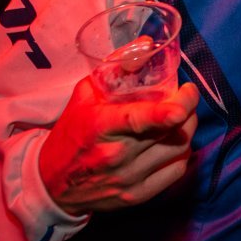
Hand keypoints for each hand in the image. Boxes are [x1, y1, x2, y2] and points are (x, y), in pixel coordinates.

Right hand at [38, 79, 198, 215]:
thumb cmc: (72, 133)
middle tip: (185, 96)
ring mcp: (129, 178)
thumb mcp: (84, 95)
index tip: (185, 97)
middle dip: (187, 108)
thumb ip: (115, 67)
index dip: (169, 111)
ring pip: (179, 148)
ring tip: (181, 117)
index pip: (140, 120)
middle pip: (171, 131)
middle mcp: (116, 155)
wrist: (52, 185)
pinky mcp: (138, 195)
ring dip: (188, 128)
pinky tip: (173, 142)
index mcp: (100, 127)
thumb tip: (146, 45)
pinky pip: (177, 170)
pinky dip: (182, 152)